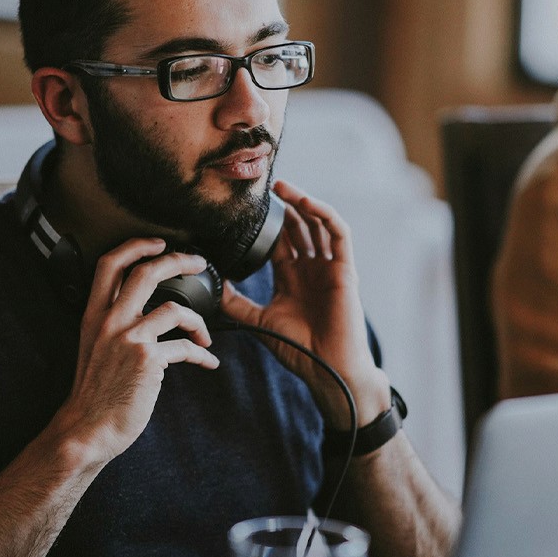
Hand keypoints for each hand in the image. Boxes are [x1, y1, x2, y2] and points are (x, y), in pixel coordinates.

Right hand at [49, 238, 219, 463]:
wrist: (87, 428)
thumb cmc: (94, 392)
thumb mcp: (94, 347)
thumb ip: (114, 325)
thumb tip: (146, 313)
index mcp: (94, 315)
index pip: (109, 264)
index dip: (136, 245)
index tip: (158, 242)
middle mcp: (110, 321)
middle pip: (146, 272)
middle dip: (178, 260)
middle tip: (197, 263)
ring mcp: (129, 339)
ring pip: (175, 308)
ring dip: (199, 321)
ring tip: (206, 334)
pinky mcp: (148, 360)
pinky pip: (185, 347)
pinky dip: (202, 354)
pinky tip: (208, 362)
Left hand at [221, 180, 389, 426]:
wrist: (328, 368)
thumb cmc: (299, 349)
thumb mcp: (259, 321)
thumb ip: (236, 302)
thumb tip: (212, 285)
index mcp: (292, 277)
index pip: (280, 240)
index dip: (267, 222)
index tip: (247, 206)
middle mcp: (311, 267)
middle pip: (299, 226)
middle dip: (284, 205)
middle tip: (265, 187)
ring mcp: (329, 266)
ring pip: (318, 224)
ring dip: (302, 203)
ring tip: (282, 187)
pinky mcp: (345, 268)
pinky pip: (339, 233)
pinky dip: (324, 215)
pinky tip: (306, 203)